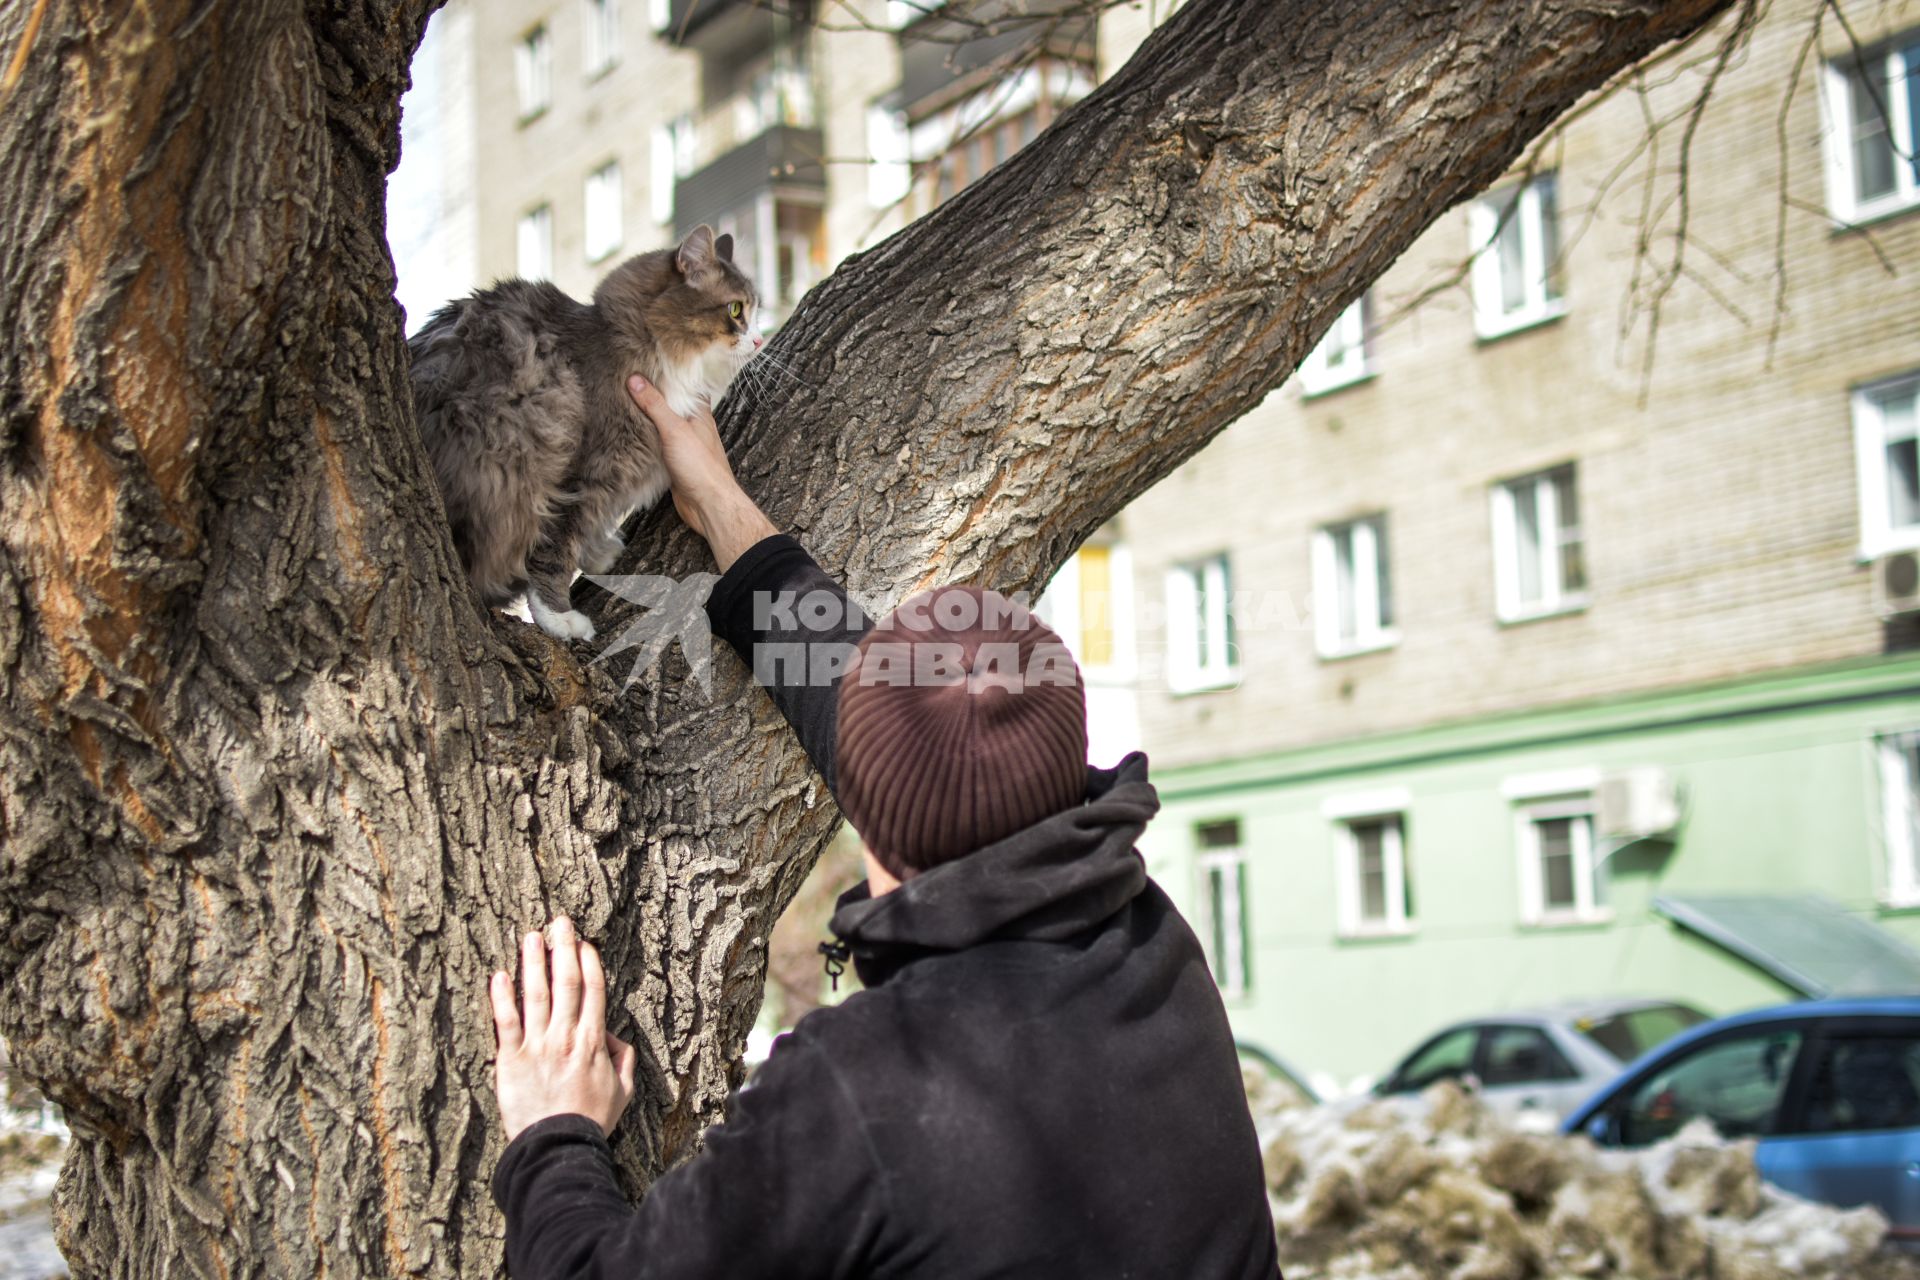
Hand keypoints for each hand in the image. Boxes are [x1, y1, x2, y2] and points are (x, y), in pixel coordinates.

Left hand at [490, 917, 637, 1141]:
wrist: (558, 1147)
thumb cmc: (590, 1122)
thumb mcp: (624, 1092)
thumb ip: (624, 1060)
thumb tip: (615, 1037)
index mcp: (593, 1041)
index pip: (592, 991)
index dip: (588, 962)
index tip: (583, 942)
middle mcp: (566, 1036)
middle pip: (566, 983)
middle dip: (563, 949)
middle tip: (559, 922)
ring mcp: (538, 1046)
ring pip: (536, 994)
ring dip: (533, 962)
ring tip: (531, 936)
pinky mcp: (511, 1060)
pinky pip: (506, 1022)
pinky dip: (502, 997)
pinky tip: (499, 974)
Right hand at [626, 376, 775, 570]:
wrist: (708, 505)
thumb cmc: (701, 466)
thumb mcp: (674, 429)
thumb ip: (655, 405)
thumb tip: (635, 380)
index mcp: (699, 413)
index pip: (685, 385)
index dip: (669, 373)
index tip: (648, 362)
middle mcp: (693, 426)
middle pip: (671, 404)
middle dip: (652, 395)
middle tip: (627, 381)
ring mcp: (684, 444)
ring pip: (663, 425)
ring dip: (647, 418)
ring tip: (623, 402)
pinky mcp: (675, 462)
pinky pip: (658, 444)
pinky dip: (646, 439)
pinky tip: (631, 434)